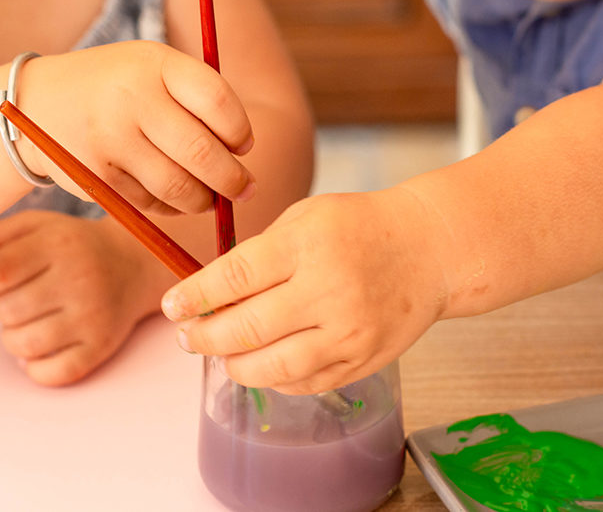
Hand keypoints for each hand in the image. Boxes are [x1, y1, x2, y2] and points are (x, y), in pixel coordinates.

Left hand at [0, 211, 161, 385]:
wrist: (132, 264)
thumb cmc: (72, 246)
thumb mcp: (35, 225)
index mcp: (59, 243)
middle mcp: (79, 278)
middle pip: (6, 311)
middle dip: (1, 307)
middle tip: (20, 298)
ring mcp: (92, 316)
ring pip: (23, 346)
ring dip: (13, 338)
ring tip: (28, 322)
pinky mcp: (101, 346)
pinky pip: (52, 374)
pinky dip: (35, 368)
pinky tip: (41, 349)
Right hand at [20, 41, 256, 215]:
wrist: (37, 102)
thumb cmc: (115, 86)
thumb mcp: (150, 67)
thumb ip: (196, 97)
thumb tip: (242, 152)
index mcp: (155, 63)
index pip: (217, 101)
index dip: (240, 131)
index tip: (243, 146)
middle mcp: (132, 98)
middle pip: (202, 151)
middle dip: (232, 179)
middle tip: (244, 189)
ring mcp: (112, 139)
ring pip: (179, 186)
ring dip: (205, 200)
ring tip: (212, 198)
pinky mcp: (98, 176)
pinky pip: (152, 203)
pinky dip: (173, 208)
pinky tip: (177, 199)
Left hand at [160, 189, 450, 393]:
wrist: (429, 249)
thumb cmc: (360, 227)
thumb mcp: (306, 218)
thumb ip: (260, 254)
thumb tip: (210, 295)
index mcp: (307, 245)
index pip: (235, 277)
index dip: (196, 296)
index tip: (173, 306)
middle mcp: (328, 291)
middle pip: (247, 328)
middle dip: (204, 337)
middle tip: (186, 337)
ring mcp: (348, 332)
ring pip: (272, 367)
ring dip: (234, 365)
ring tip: (221, 355)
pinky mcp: (362, 360)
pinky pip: (304, 383)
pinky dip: (274, 379)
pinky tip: (262, 363)